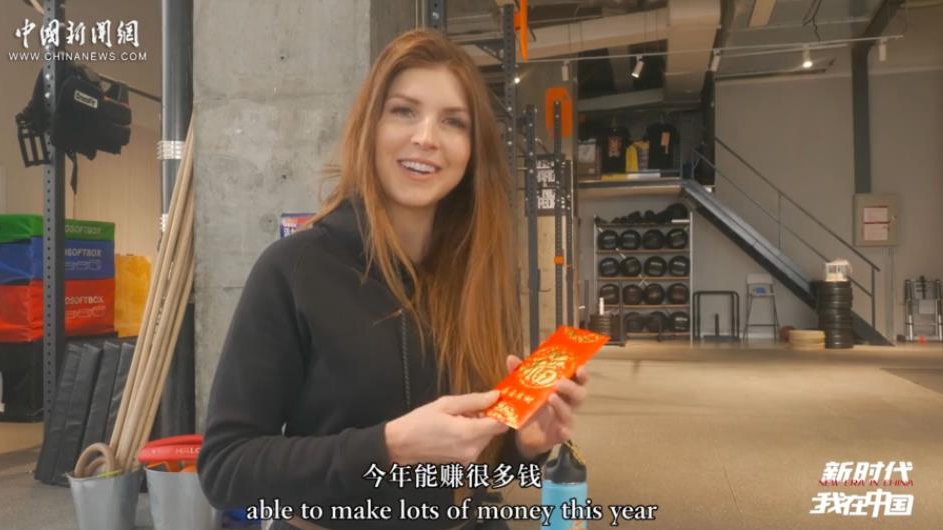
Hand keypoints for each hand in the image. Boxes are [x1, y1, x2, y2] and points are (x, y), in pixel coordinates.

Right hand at [385, 391, 508, 465]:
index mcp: (468, 434)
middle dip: (487, 417)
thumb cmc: (419, 422)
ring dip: (478, 426)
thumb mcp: (446, 404)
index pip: (501, 425)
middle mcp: (472, 450)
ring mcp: (468, 459)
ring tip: (457, 419)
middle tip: (469, 408)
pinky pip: (476, 446)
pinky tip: (455, 430)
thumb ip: (474, 401)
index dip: (503, 412)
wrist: (401, 445)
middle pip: (494, 431)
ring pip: (485, 438)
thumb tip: (496, 396)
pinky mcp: (464, 463)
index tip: (498, 402)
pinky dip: (471, 436)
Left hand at [507, 355, 588, 459]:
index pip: (577, 379)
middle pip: (579, 394)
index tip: (578, 367)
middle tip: (559, 382)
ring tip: (551, 397)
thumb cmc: (535, 405)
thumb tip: (511, 358)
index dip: (581, 373)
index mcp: (564, 388)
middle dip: (571, 387)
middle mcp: (568, 403)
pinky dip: (564, 430)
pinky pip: (565, 433)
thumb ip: (521, 373)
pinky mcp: (560, 434)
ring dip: (562, 405)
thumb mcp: (527, 388)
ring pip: (570, 412)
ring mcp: (566, 419)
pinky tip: (561, 428)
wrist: (529, 434)